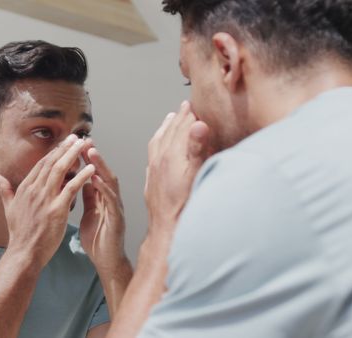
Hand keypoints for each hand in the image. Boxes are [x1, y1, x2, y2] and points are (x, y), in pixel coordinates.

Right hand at [0, 134, 94, 270]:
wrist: (24, 253)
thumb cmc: (19, 233)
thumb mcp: (9, 208)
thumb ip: (5, 190)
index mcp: (25, 188)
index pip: (41, 164)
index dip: (53, 152)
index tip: (64, 142)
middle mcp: (34, 190)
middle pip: (52, 163)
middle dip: (65, 148)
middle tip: (77, 137)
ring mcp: (45, 199)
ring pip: (61, 170)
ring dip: (74, 155)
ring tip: (85, 145)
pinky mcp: (57, 209)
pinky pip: (72, 188)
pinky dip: (82, 176)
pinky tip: (91, 168)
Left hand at [79, 139, 129, 273]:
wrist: (106, 262)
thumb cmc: (98, 239)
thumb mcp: (89, 213)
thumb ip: (87, 196)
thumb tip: (80, 179)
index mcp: (102, 197)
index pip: (94, 173)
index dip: (87, 158)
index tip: (76, 144)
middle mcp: (111, 199)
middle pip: (103, 172)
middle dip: (95, 156)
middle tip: (85, 140)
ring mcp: (116, 207)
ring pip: (110, 182)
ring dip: (100, 167)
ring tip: (91, 152)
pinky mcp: (118, 219)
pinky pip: (111, 200)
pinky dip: (103, 189)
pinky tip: (95, 180)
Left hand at [144, 100, 209, 237]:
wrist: (167, 230)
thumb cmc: (184, 207)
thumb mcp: (195, 175)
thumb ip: (197, 148)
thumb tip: (199, 124)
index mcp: (170, 155)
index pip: (181, 127)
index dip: (189, 114)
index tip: (195, 103)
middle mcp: (159, 160)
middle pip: (169, 132)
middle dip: (179, 117)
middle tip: (186, 106)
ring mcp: (154, 171)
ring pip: (158, 142)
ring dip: (166, 128)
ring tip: (171, 118)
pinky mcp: (153, 182)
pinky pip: (153, 155)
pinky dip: (158, 144)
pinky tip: (160, 147)